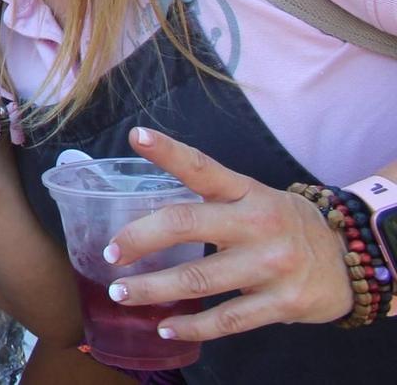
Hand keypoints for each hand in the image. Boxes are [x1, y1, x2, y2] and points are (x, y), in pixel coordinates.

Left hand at [102, 128, 352, 339]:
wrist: (353, 260)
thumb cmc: (283, 225)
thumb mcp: (254, 198)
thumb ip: (210, 199)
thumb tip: (145, 207)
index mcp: (247, 192)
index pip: (203, 167)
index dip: (169, 152)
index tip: (137, 136)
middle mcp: (258, 224)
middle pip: (185, 224)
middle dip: (138, 239)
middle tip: (110, 253)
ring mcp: (272, 265)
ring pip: (197, 279)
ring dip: (151, 289)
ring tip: (120, 294)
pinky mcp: (283, 303)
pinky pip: (226, 319)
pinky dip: (191, 326)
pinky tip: (165, 327)